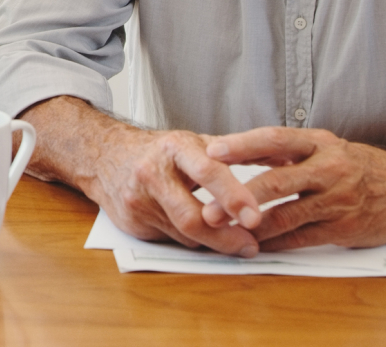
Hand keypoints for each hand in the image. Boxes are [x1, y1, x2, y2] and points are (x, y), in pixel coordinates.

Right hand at [20, 96, 265, 256]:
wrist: (104, 156)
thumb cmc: (159, 151)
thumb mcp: (194, 142)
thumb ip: (235, 151)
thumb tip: (281, 154)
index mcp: (175, 147)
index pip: (208, 170)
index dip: (233, 195)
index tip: (254, 215)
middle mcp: (154, 173)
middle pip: (192, 214)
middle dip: (225, 234)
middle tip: (251, 243)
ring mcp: (140, 199)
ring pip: (184, 233)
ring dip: (215, 242)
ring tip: (240, 244)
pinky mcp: (133, 221)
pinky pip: (172, 239)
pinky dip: (194, 241)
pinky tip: (208, 239)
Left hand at [202, 126, 385, 250]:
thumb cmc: (357, 168)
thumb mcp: (326, 148)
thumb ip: (287, 151)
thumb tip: (237, 150)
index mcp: (320, 142)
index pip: (275, 139)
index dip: (242, 145)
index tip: (212, 151)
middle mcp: (329, 168)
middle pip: (276, 180)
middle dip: (237, 195)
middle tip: (209, 208)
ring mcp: (338, 200)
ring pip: (285, 214)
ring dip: (250, 226)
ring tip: (223, 231)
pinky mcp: (344, 228)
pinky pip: (300, 237)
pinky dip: (274, 243)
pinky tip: (253, 245)